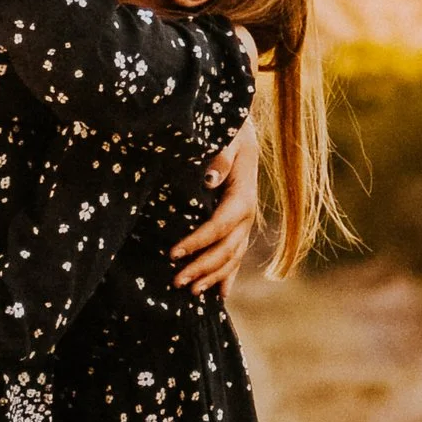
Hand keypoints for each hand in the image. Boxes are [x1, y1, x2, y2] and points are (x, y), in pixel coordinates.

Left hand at [174, 121, 259, 294]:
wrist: (242, 128)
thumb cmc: (228, 129)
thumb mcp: (228, 134)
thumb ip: (220, 155)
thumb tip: (210, 178)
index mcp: (244, 194)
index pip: (220, 225)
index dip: (198, 242)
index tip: (173, 253)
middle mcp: (248, 213)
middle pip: (227, 248)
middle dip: (203, 267)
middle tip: (176, 281)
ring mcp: (246, 222)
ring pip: (233, 257)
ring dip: (213, 276)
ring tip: (191, 291)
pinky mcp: (240, 225)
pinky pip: (236, 255)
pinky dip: (228, 275)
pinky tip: (219, 293)